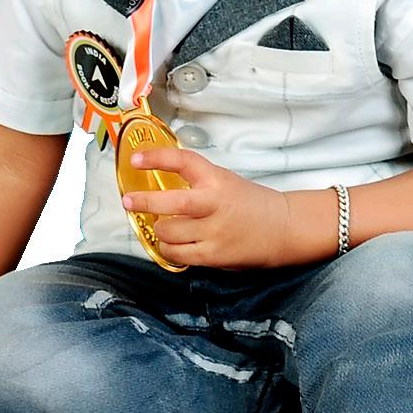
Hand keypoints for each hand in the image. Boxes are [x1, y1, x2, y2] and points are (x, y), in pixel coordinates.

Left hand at [123, 147, 292, 268]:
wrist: (283, 228)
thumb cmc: (248, 204)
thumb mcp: (223, 181)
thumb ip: (195, 183)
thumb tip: (155, 186)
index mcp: (217, 180)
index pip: (183, 161)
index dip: (156, 158)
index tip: (136, 159)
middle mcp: (215, 204)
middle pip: (170, 202)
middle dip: (144, 201)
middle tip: (129, 201)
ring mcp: (215, 231)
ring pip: (168, 231)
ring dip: (160, 229)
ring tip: (164, 227)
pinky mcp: (214, 255)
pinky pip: (177, 254)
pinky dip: (168, 249)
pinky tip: (172, 244)